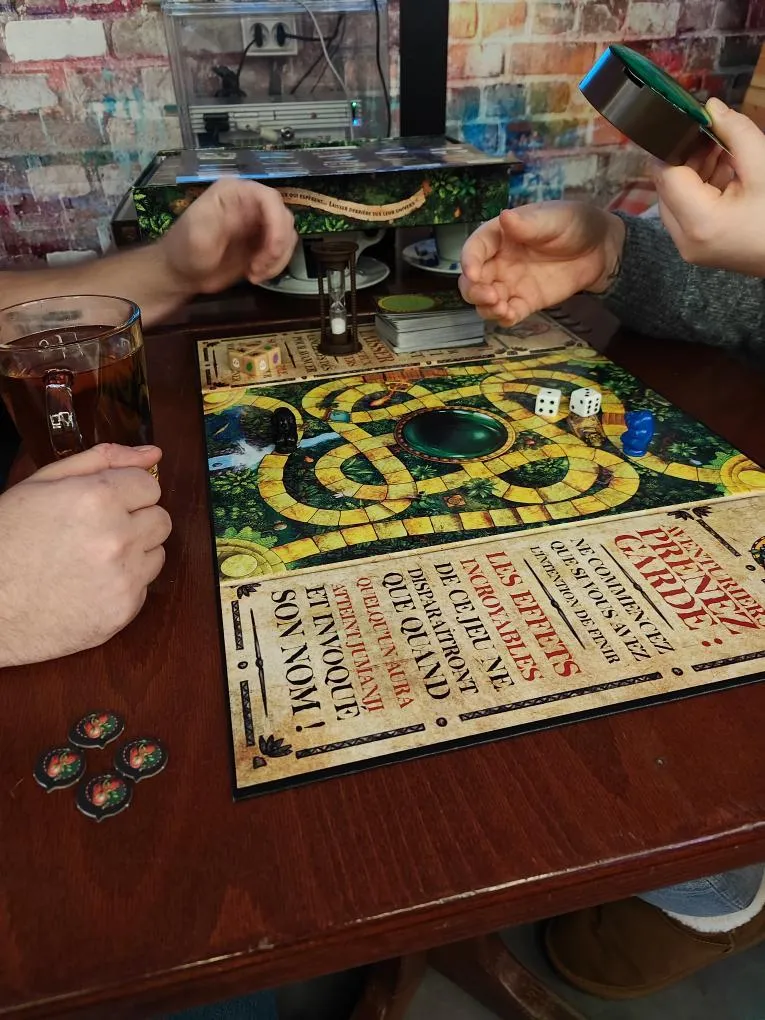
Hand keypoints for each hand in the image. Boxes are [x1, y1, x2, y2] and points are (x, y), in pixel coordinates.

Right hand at [0, 444, 171, 666]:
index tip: (103, 504)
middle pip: (161, 519)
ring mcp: (124, 576)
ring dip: (134, 552)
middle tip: (96, 532)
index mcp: (97, 498)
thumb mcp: (41, 485)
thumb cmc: (8, 540)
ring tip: (91, 558)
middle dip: (135, 521)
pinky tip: (89, 584)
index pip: (150, 486)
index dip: (126, 493)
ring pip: (158, 553)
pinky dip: (123, 584)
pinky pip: (144, 586)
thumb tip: (153, 453)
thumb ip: (103, 461)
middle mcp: (117, 536)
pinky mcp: (124, 609)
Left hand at [157, 178, 297, 295]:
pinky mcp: (263, 242)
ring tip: (254, 274)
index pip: (269, 198)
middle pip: (284, 217)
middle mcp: (250, 203)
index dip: (277, 223)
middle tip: (258, 268)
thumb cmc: (184, 252)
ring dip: (277, 259)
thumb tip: (242, 211)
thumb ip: (221, 220)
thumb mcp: (197, 235)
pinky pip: (283, 251)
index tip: (271, 251)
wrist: (182, 274)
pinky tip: (255, 275)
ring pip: (288, 235)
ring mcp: (258, 223)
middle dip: (277, 246)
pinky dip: (275, 266)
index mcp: (233, 193)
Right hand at [459, 202, 625, 325]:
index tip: (474, 273)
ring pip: (485, 301)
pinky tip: (510, 316)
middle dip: (474, 291)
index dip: (469, 261)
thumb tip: (504, 217)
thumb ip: (528, 223)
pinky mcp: (525, 302)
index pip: (475, 249)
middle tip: (490, 296)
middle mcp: (499, 261)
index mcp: (500, 236)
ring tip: (502, 308)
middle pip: (472, 281)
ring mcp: (511, 284)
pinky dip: (504, 318)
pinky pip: (508, 313)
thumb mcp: (553, 218)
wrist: (600, 249)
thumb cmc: (574, 224)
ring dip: (486, 308)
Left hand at [654, 98, 764, 274]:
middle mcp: (685, 240)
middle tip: (714, 135)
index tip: (693, 122)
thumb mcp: (764, 168)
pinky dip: (702, 190)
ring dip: (695, 172)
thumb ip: (736, 133)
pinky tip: (726, 174)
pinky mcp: (698, 249)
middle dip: (687, 157)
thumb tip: (712, 106)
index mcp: (699, 222)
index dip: (674, 143)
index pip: (665, 174)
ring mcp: (690, 248)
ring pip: (676, 199)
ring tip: (726, 153)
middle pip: (667, 187)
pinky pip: (687, 213)